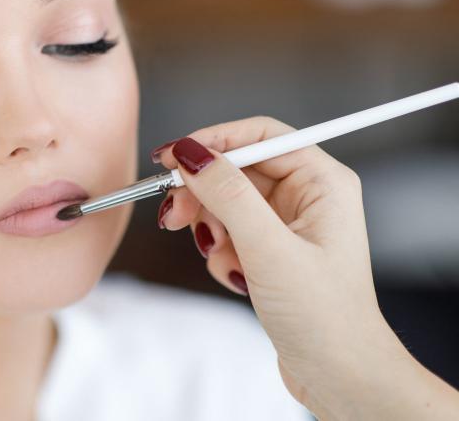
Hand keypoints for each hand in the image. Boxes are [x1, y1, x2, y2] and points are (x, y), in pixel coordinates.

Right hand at [152, 116, 458, 419]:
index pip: (259, 135)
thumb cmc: (325, 317)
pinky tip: (236, 277)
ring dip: (211, 230)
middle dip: (203, 195)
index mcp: (323, 182)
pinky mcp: (271, 251)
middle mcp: (308, 196)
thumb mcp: (268, 249)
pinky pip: (228, 232)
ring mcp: (288, 224)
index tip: (171, 157)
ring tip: (222, 259)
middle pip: (235, 169)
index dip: (213, 140)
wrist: (339, 376)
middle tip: (173, 215)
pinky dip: (221, 253)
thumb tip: (189, 153)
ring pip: (226, 202)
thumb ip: (227, 194)